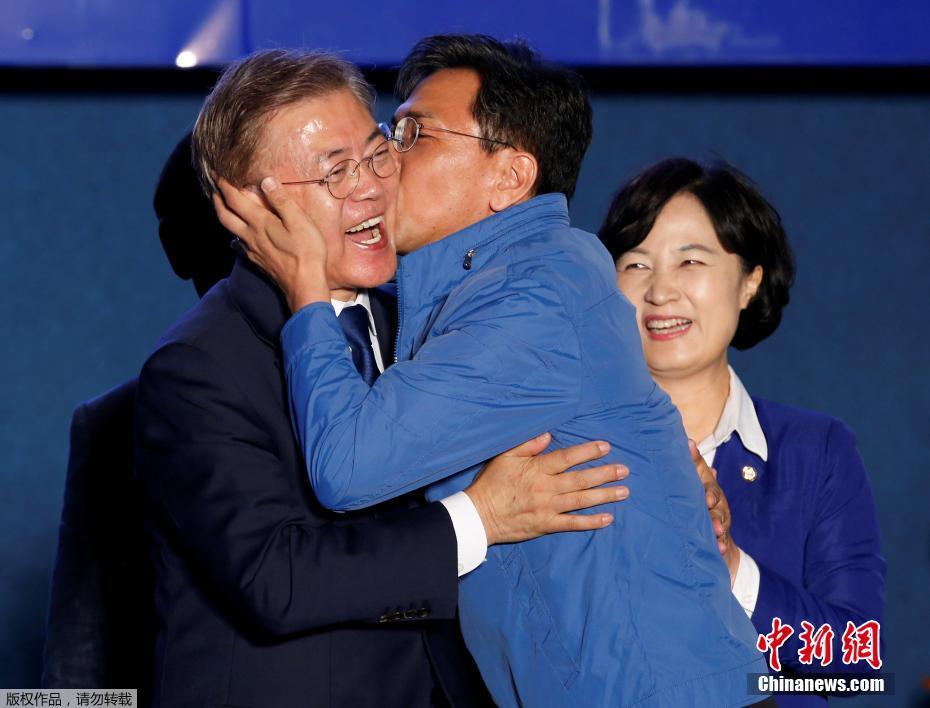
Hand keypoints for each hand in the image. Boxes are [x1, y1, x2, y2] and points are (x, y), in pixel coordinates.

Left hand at [213, 176, 329, 310]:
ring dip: (223, 216)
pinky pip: (240, 247)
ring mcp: (253, 250)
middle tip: (214, 188)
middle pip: (225, 216)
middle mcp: (251, 236)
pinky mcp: (258, 262)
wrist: (304, 285)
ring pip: (230, 231)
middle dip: (217, 200)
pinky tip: (237, 240)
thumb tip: (265, 181)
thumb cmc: (306, 252)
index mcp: (259, 223)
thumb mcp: (299, 221)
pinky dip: (235, 238)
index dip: (224, 185)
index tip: (216, 172)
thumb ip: (281, 200)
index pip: (235, 200)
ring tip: (223, 208)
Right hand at [465, 432, 628, 545]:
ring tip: (624, 491)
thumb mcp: (505, 457)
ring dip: (604, 495)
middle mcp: (546, 487)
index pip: (567, 457)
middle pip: (580, 479)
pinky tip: (607, 518)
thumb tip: (548, 435)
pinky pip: (572, 523)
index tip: (605, 446)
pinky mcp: (547, 524)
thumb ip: (527, 445)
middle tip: (624, 470)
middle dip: (604, 473)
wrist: (480, 515)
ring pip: (581, 500)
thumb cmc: (492, 483)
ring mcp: (548, 507)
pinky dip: (591, 522)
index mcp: (537, 469)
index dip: (588, 451)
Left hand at [688, 440, 739, 586]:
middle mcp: (716, 505)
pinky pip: (722, 542)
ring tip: (715, 530)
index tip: (706, 496)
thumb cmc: (696, 500)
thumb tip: (688, 441)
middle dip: (715, 504)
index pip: (710, 487)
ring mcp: (718, 522)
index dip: (708, 490)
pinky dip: (721, 545)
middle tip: (709, 505)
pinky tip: (720, 548)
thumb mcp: (694, 481)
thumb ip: (692, 463)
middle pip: (718, 503)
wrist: (709, 530)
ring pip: (721, 522)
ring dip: (718, 525)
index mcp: (708, 490)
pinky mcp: (719, 540)